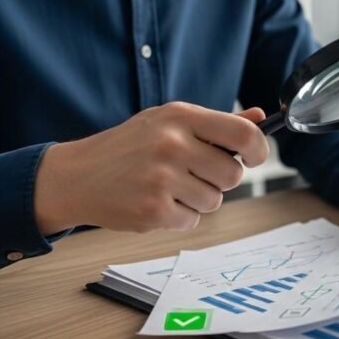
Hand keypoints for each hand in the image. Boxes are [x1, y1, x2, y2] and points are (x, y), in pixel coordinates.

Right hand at [33, 102, 268, 233]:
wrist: (77, 176)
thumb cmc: (129, 147)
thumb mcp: (168, 122)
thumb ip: (216, 123)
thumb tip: (260, 117)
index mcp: (181, 117)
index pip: (244, 134)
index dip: (258, 150)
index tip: (253, 158)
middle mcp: (172, 145)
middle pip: (232, 175)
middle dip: (219, 179)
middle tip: (193, 173)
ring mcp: (162, 179)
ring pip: (214, 201)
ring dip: (198, 199)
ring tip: (168, 186)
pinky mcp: (153, 210)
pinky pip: (192, 221)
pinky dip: (179, 216)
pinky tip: (156, 201)